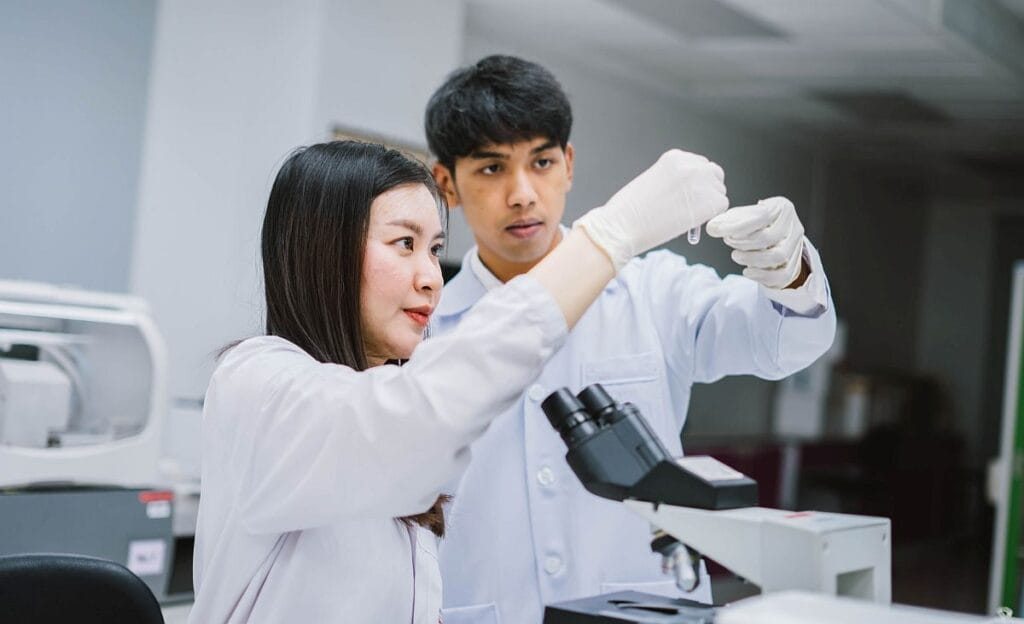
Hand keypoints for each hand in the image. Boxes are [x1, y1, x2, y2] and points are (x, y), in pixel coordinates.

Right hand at [574, 149, 727, 269]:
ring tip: (686, 216)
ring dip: (708, 204)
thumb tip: (689, 192)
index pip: (698, 164)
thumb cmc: (628, 211)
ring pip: (719, 191)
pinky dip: (710, 215)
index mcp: (675, 157)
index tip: (687, 194)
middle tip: (692, 206)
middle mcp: (691, 165)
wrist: (622, 226)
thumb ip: (674, 180)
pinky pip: (721, 206)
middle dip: (706, 189)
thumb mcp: (652, 181)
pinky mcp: (710, 201)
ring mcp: (702, 182)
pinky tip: (691, 221)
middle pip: (714, 174)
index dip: (695, 182)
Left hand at [705, 196, 805, 288]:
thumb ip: (728, 220)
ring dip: (751, 258)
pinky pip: (782, 275)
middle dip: (743, 242)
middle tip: (728, 241)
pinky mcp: (794, 265)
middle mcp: (793, 226)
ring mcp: (796, 247)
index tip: (718, 231)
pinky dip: (762, 276)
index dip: (738, 226)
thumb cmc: (758, 224)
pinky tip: (747, 271)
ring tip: (736, 255)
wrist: (778, 236)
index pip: (761, 216)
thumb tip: (712, 227)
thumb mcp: (744, 215)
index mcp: (781, 208)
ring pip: (778, 256)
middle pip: (769, 237)